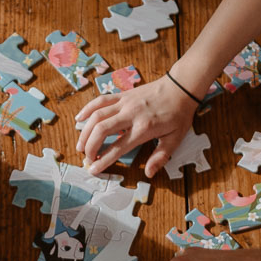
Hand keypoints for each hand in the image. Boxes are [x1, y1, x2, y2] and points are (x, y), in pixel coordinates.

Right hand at [74, 75, 199, 176]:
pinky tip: (80, 119)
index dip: (103, 160)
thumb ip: (160, 156)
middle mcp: (131, 115)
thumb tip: (149, 173)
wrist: (180, 88)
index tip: (93, 169)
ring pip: (97, 115)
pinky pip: (100, 100)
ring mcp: (125, 103)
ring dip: (85, 131)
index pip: (118, 148)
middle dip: (90, 146)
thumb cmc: (179, 114)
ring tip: (80, 145)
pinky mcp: (122, 95)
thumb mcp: (175, 139)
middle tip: (87, 158)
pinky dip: (88, 109)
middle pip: (102, 130)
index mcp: (144, 129)